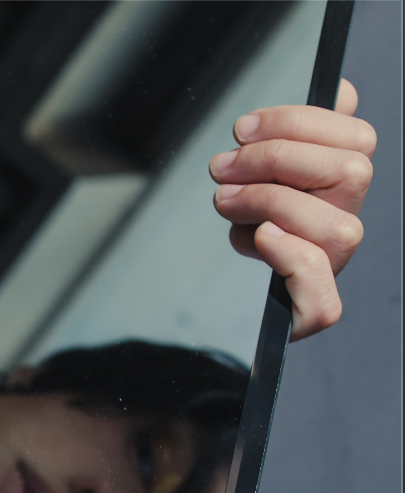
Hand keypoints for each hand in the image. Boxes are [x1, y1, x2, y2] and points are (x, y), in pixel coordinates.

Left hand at [210, 79, 376, 339]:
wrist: (223, 304)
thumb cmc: (247, 226)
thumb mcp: (264, 174)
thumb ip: (300, 134)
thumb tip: (341, 92)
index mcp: (342, 188)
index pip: (356, 138)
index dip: (296, 123)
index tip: (242, 129)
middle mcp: (345, 225)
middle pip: (351, 173)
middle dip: (276, 160)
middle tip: (222, 167)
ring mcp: (332, 269)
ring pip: (337, 228)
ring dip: (271, 203)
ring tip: (224, 200)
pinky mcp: (308, 313)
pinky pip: (323, 301)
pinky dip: (294, 263)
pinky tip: (262, 238)